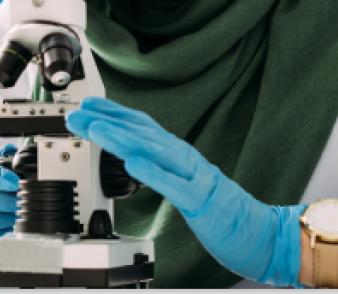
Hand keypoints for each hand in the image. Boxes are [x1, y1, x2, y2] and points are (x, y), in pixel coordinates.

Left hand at [65, 97, 305, 286]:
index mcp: (178, 154)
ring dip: (123, 139)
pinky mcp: (202, 200)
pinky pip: (175, 184)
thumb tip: (128, 150)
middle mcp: (185, 158)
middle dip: (107, 123)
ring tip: (98, 130)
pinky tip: (133, 163)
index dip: (113, 113)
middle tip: (78, 116)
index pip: (142, 126)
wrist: (260, 232)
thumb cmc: (218, 208)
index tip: (86, 105)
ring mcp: (195, 176)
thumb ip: (158, 164)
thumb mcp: (181, 180)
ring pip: (155, 152)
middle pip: (142, 134)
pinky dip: (153, 171)